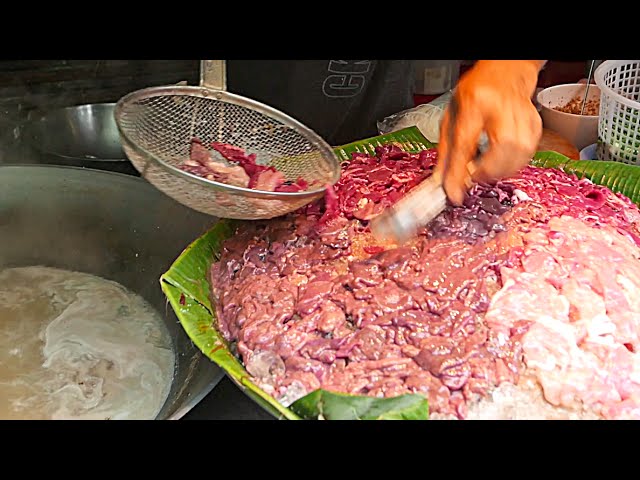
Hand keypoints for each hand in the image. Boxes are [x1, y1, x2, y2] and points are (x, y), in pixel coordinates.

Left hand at [435, 60, 545, 205]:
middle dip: (488, 171)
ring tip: (488, 170)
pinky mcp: (534, 121)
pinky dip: (516, 162)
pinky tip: (503, 160)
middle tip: (475, 176)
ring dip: (502, 170)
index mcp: (473, 103)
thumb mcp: (451, 115)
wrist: (505, 70)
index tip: (455, 193)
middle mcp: (501, 107)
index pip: (465, 144)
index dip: (459, 173)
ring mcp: (522, 113)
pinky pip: (529, 151)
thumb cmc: (476, 90)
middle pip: (502, 148)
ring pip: (520, 152)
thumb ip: (446, 150)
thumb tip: (443, 179)